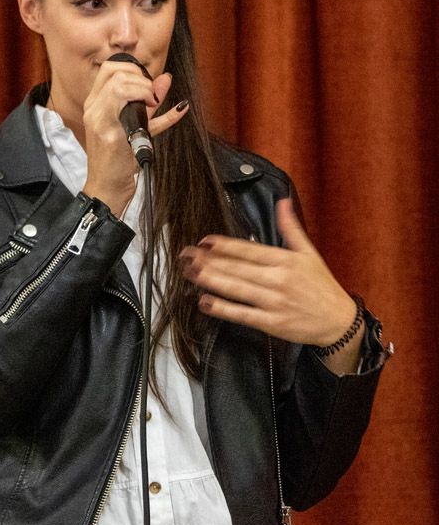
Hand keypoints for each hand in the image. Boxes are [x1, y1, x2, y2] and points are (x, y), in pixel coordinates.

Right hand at [82, 61, 188, 215]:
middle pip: (116, 74)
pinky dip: (167, 116)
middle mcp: (94, 111)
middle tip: (152, 97)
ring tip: (154, 104)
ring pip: (120, 88)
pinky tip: (180, 111)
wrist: (106, 189)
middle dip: (142, 79)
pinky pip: (139, 119)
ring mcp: (101, 124)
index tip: (147, 85)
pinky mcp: (113, 140)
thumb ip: (148, 101)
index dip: (132, 69)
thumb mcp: (132, 124)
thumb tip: (165, 78)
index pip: (109, 69)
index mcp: (95, 104)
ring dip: (145, 91)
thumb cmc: (116, 159)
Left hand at [179, 197, 357, 346]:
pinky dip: (223, 309)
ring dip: (211, 280)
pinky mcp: (272, 323)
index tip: (204, 241)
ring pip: (236, 289)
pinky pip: (242, 314)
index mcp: (285, 261)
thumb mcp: (310, 253)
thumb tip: (282, 201)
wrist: (338, 321)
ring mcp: (274, 302)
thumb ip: (291, 228)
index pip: (249, 250)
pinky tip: (205, 302)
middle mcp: (278, 280)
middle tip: (185, 256)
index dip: (224, 246)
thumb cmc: (322, 286)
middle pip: (237, 268)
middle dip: (209, 261)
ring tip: (190, 273)